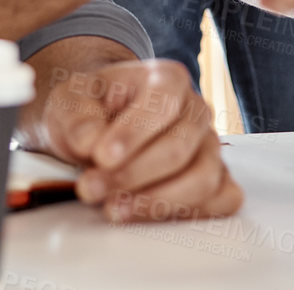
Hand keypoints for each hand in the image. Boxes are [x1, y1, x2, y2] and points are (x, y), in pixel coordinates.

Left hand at [32, 58, 241, 222]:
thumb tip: (90, 143)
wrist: (98, 128)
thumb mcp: (70, 102)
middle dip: (132, 176)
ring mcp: (210, 146)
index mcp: (168, 79)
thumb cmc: (91, 111)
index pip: (163, 105)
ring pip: (202, 180)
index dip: (134, 134)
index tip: (100, 157)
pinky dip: (190, 214)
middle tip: (90, 189)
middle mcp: (196, 110)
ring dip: (155, 202)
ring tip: (112, 209)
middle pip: (179, 150)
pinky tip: (148, 215)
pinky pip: (223, 200)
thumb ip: (77, 118)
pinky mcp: (216, 179)